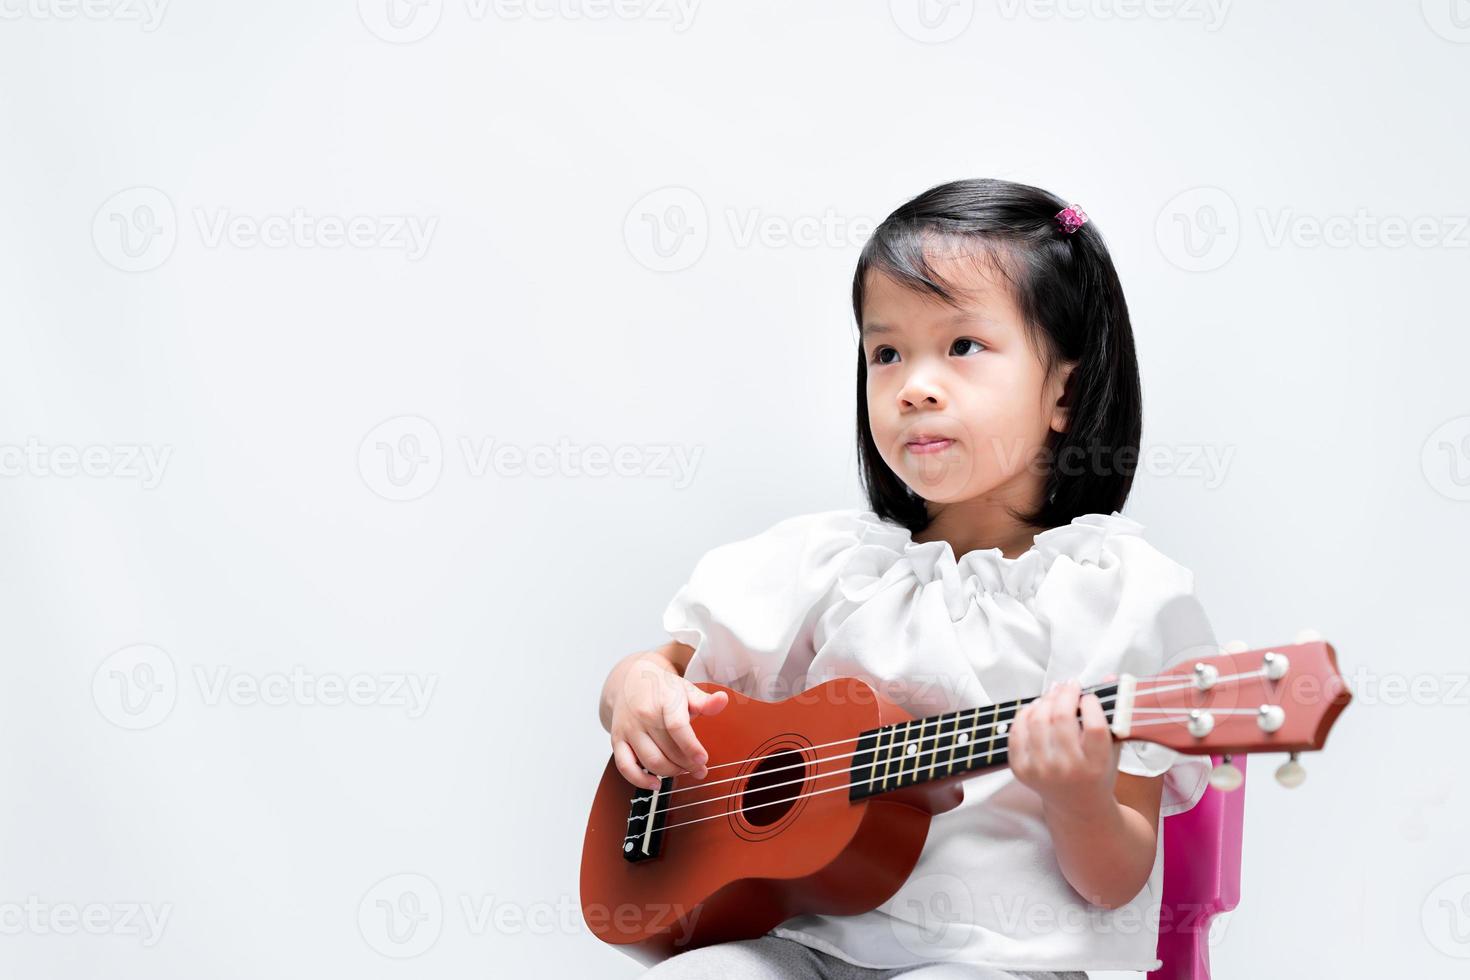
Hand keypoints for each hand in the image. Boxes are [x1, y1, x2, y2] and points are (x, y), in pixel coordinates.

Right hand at [609, 656, 727, 790]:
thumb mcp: (685, 689)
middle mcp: (643, 715)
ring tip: (683, 770)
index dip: (691, 747)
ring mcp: (629, 729)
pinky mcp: (617, 741)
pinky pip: (625, 767)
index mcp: (663, 700)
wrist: (629, 681)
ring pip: (651, 761)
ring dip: (671, 772)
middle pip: (667, 749)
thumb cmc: (661, 688)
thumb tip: (722, 700)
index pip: (677, 727)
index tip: (703, 759)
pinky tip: (656, 784)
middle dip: (687, 764)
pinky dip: (640, 781)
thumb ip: (705, 701)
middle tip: (700, 768)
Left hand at [1008, 677, 1120, 816]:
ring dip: (1045, 699)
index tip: (1089, 696)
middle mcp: (1068, 770)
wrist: (1078, 807)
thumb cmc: (1098, 773)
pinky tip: (1037, 707)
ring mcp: (1041, 771)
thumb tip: (1108, 677)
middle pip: (1061, 718)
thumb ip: (1112, 714)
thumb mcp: (1112, 749)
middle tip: (1069, 685)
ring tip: (1053, 693)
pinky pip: (1017, 731)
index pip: (1094, 727)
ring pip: (1037, 720)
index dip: (1091, 704)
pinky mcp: (1021, 770)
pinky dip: (1026, 713)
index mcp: (1096, 766)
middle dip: (1065, 694)